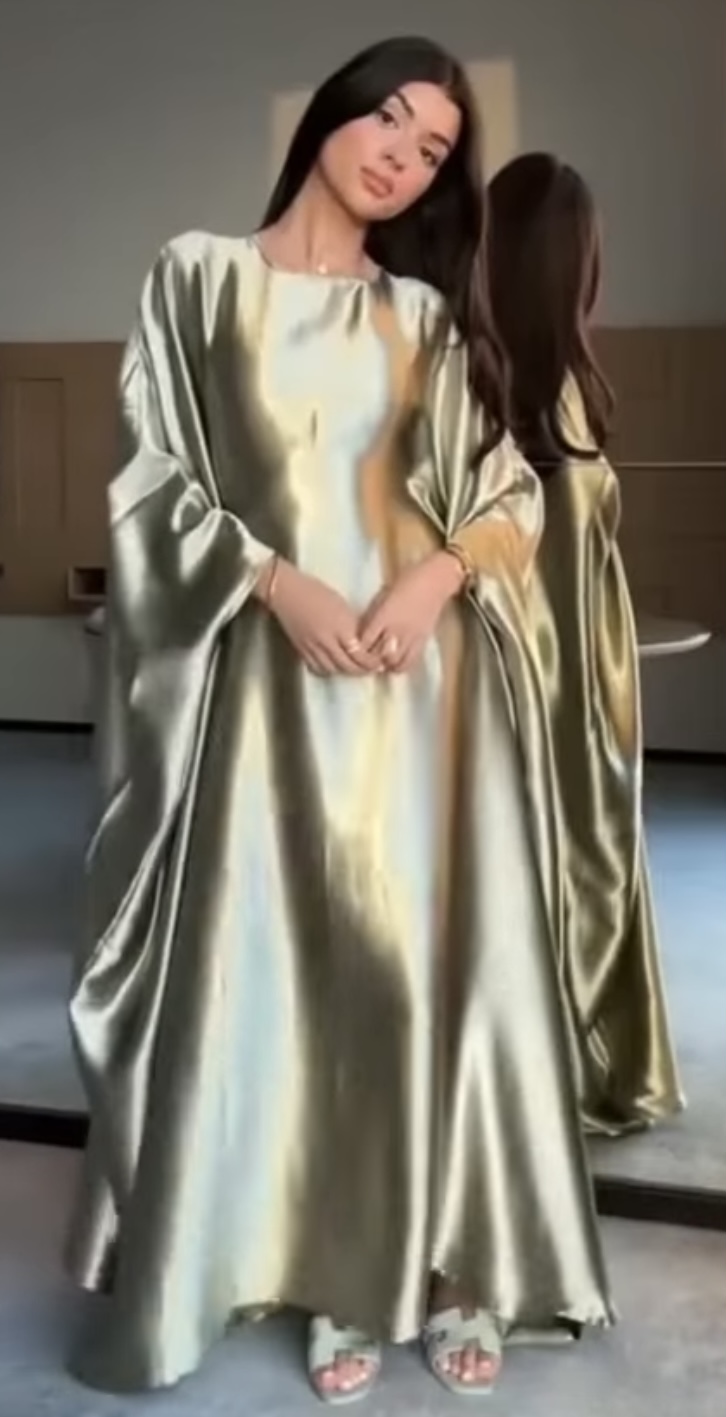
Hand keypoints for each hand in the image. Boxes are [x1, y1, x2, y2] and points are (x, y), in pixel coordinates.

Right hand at [260, 560, 380, 676]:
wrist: (286, 592)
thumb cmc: (315, 591)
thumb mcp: (341, 605)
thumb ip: (351, 625)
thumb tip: (362, 641)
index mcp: (340, 627)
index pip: (359, 653)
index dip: (371, 662)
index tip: (379, 662)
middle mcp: (327, 641)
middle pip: (348, 666)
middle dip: (362, 671)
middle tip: (371, 670)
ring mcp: (313, 648)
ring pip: (334, 670)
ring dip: (347, 672)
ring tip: (356, 670)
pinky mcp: (302, 650)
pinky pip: (318, 668)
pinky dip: (329, 671)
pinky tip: (335, 668)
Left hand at [359, 552, 464, 673]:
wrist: (434, 581)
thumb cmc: (406, 582)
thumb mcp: (382, 596)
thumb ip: (373, 615)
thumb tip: (364, 631)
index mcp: (383, 616)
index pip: (365, 641)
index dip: (358, 648)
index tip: (355, 649)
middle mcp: (396, 630)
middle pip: (378, 655)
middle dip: (370, 659)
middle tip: (366, 658)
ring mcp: (410, 637)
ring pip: (394, 662)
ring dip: (385, 664)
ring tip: (381, 661)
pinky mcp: (422, 641)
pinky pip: (410, 662)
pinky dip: (400, 666)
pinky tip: (396, 662)